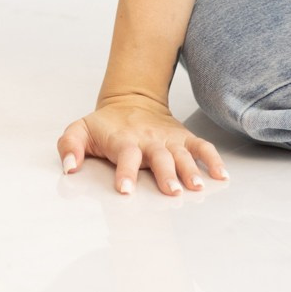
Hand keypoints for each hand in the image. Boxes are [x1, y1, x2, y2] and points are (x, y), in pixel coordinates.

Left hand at [58, 93, 227, 195]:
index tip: (125, 190)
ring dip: (191, 170)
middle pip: (159, 157)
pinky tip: (221, 175)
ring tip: (197, 186)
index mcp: (124, 140)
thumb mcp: (80, 130)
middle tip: (172, 192)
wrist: (131, 100)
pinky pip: (201, 147)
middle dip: (166, 175)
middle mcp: (148, 140)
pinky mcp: (183, 139)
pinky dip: (213, 159)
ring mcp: (168, 140)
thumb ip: (69, 146)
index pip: (125, 156)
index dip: (125, 172)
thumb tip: (69, 166)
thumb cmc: (105, 124)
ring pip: (182, 154)